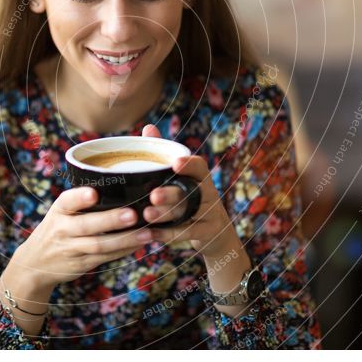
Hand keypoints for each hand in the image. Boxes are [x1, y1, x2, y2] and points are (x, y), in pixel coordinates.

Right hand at [13, 186, 153, 289]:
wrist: (35, 262)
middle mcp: (62, 229)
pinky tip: (139, 244)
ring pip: (99, 245)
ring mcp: (71, 249)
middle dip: (111, 220)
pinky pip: (105, 257)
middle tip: (133, 214)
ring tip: (147, 233)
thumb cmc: (58, 228)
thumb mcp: (61, 212)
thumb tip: (122, 184)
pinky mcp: (80, 264)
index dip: (80, 197)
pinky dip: (123, 251)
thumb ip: (81, 202)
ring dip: (125, 239)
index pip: (67, 201)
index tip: (94, 193)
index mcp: (59, 210)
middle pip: (87, 225)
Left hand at [141, 124, 242, 259]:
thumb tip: (148, 127)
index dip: (189, 164)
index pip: (199, 166)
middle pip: (191, 192)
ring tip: (147, 215)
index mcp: (200, 176)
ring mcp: (211, 214)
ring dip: (166, 214)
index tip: (175, 162)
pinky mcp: (208, 233)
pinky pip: (188, 233)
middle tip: (153, 194)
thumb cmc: (190, 197)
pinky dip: (168, 234)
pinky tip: (150, 234)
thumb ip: (164, 154)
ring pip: (188, 213)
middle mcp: (209, 193)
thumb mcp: (180, 178)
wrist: (215, 232)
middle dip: (172, 194)